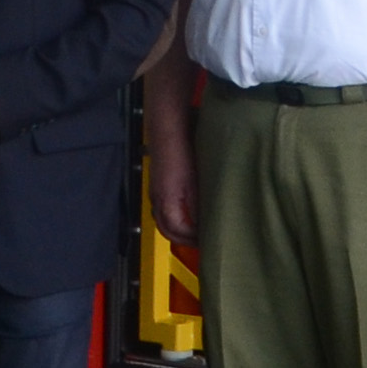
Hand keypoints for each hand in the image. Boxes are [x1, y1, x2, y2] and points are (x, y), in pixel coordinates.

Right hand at [143, 106, 195, 241]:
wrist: (169, 125)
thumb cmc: (183, 151)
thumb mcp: (195, 181)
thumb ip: (199, 205)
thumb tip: (207, 225)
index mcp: (166, 202)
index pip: (179, 232)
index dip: (194, 239)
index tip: (210, 240)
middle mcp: (157, 199)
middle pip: (167, 230)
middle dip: (184, 239)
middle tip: (203, 242)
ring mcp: (156, 191)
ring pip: (163, 219)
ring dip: (178, 228)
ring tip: (197, 230)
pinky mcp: (159, 182)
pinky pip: (163, 207)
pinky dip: (175, 215)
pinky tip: (188, 210)